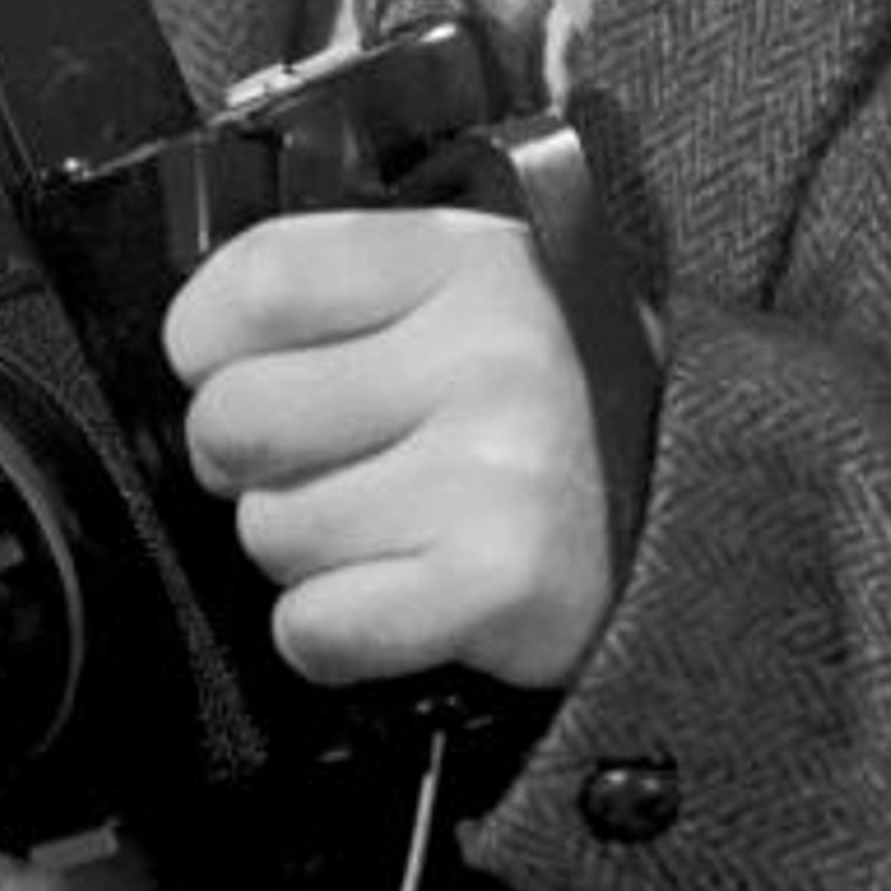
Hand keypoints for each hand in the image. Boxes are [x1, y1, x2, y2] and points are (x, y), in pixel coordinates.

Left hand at [163, 207, 610, 689]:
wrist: (690, 510)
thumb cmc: (550, 400)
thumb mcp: (471, 289)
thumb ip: (350, 286)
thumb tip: (201, 336)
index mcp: (466, 260)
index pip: (261, 279)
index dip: (206, 335)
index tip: (217, 361)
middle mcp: (484, 353)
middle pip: (238, 416)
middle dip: (244, 457)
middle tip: (303, 460)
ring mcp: (494, 470)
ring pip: (271, 531)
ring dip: (302, 546)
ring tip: (381, 523)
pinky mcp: (498, 581)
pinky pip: (317, 625)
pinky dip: (330, 630)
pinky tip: (391, 591)